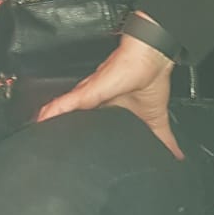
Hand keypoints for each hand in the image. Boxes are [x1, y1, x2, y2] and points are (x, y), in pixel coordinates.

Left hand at [37, 34, 183, 159]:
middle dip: (58, 130)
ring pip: (63, 110)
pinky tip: (44, 119)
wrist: (152, 58)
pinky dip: (55, 110)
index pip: (87, 123)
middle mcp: (94, 99)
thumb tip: (176, 156)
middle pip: (70, 117)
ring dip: (50, 121)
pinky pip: (68, 101)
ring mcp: (89, 93)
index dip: (77, 135)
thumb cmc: (151, 79)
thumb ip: (162, 138)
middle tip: (45, 145)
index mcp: (107, 107)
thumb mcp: (156, 120)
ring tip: (37, 134)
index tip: (68, 150)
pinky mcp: (89, 89)